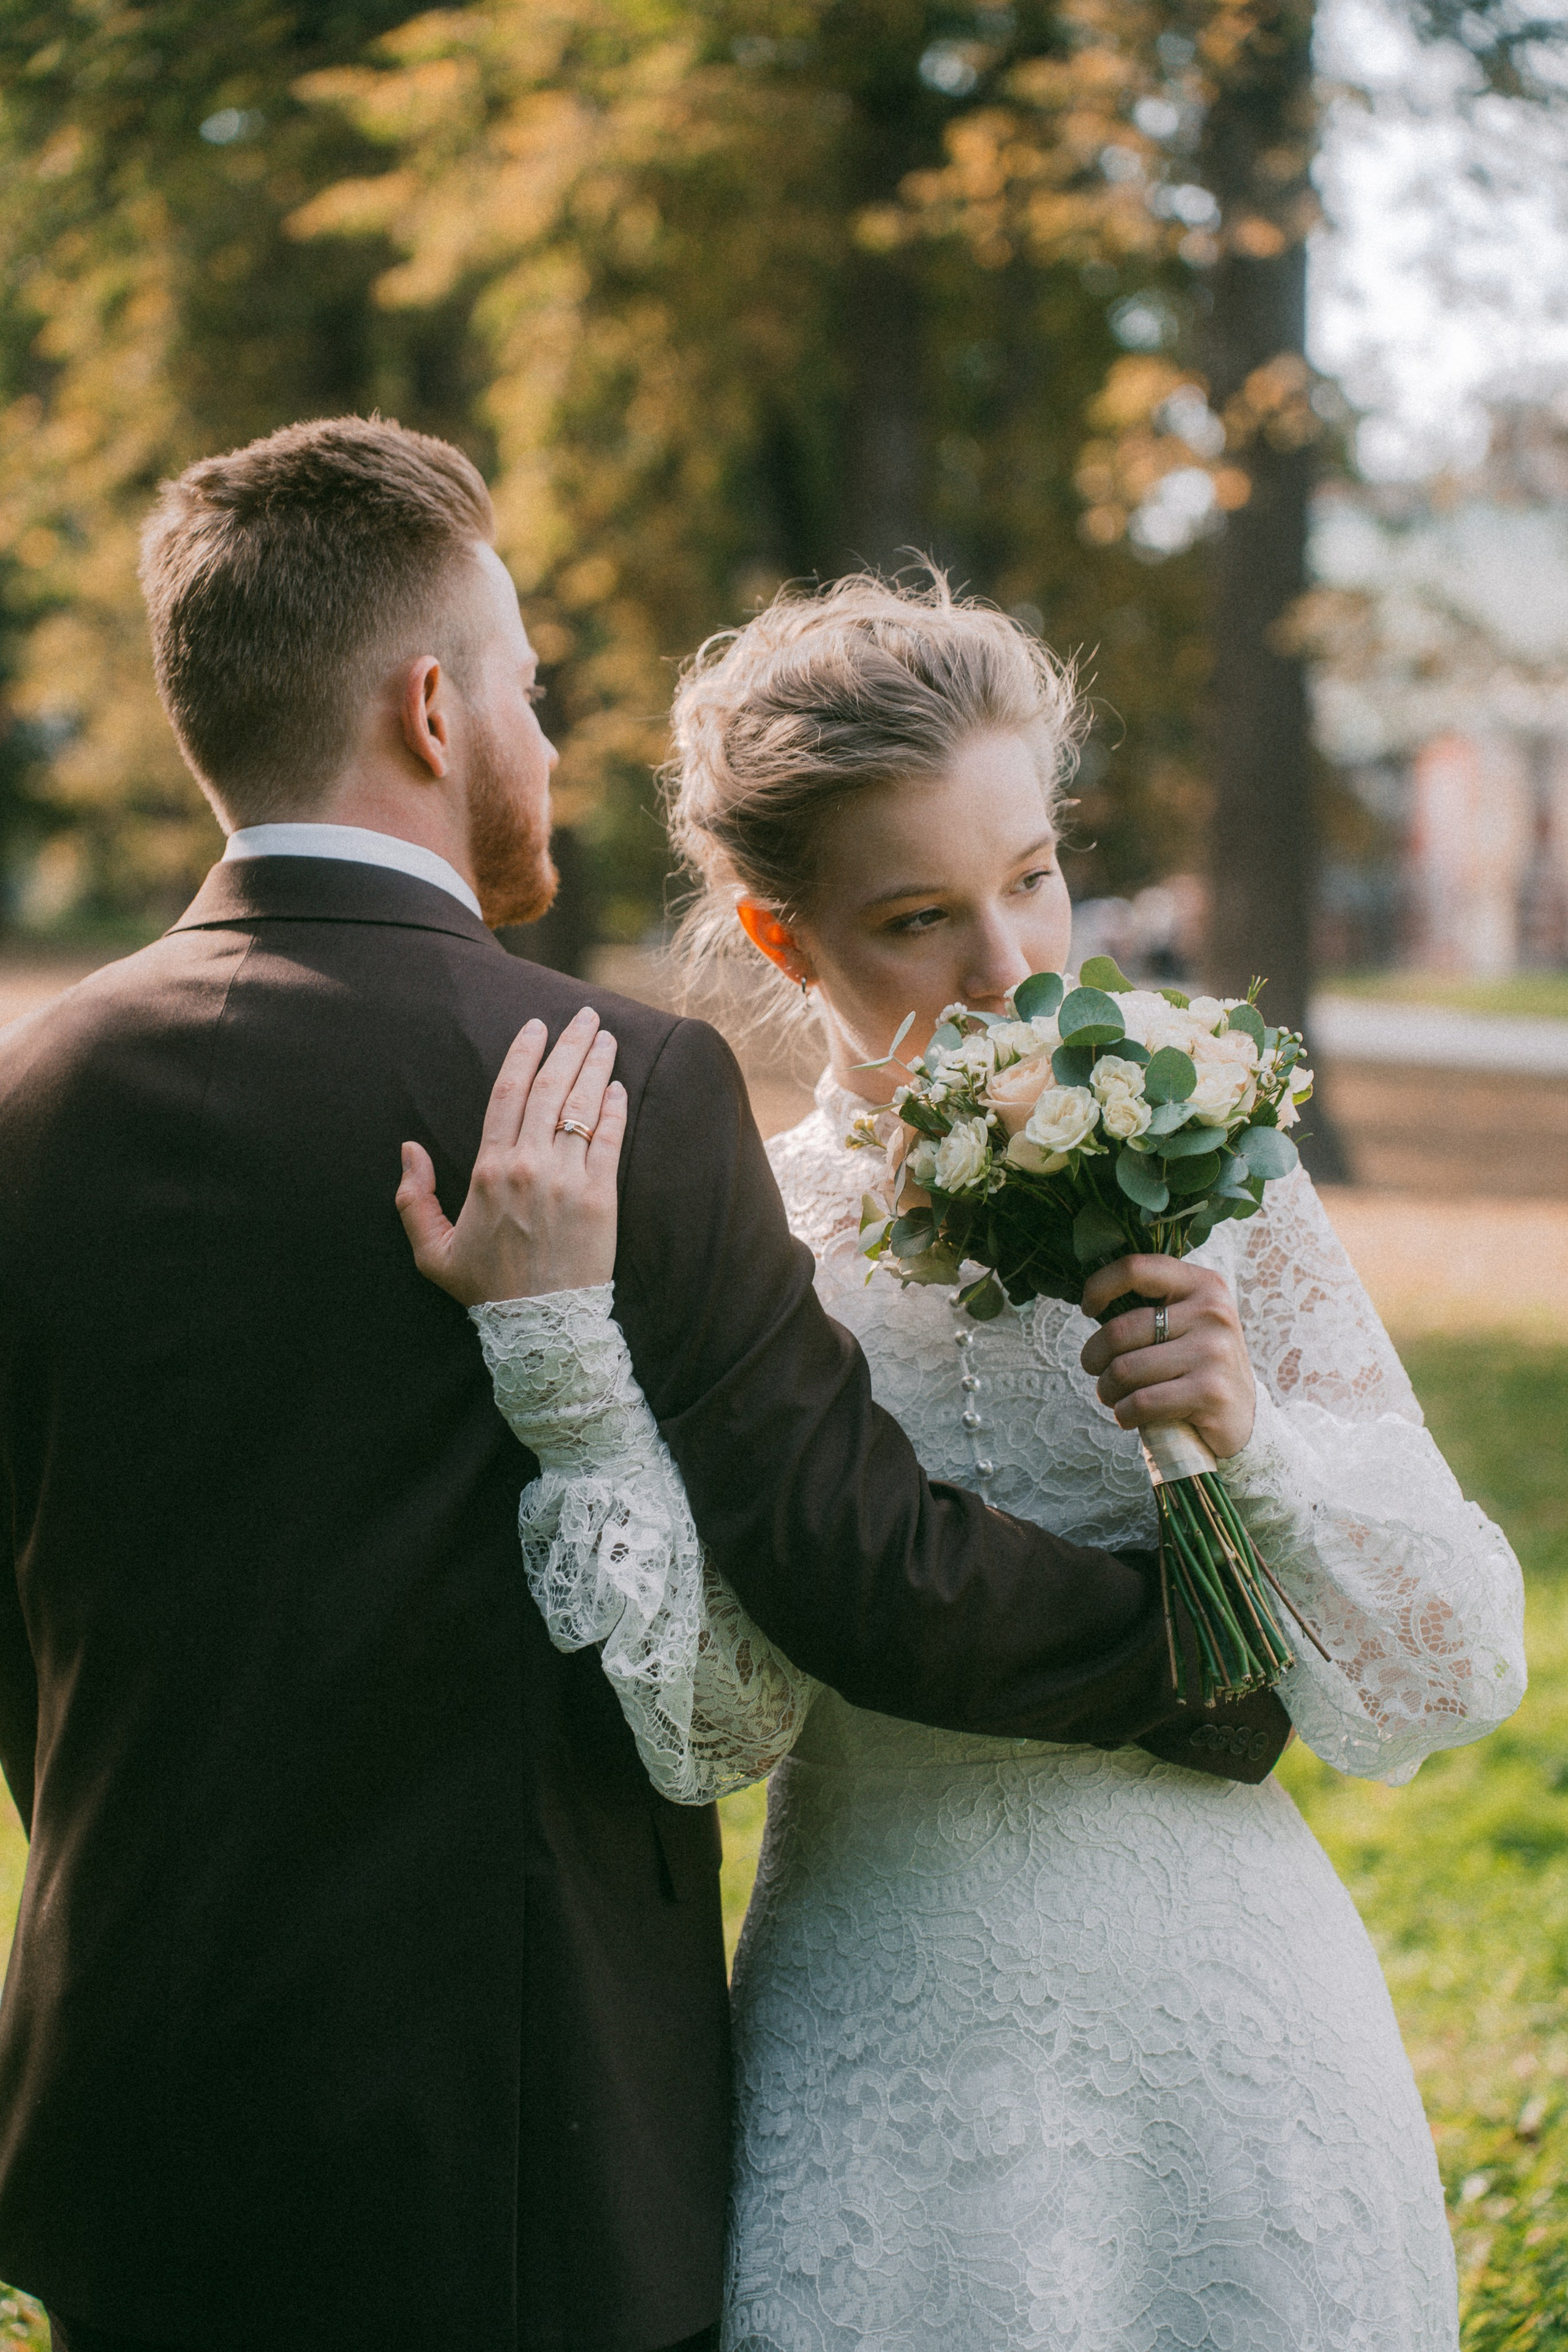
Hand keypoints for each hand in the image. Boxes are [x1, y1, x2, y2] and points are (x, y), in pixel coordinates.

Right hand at [396, 1007, 626, 1303]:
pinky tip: (617, 1086)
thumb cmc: (485, 1289)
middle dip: (569, 1045)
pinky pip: (610, 1140)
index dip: (522, 1054)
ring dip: (596, 1065)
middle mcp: (528, 1166)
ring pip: (582, 1106)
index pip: (506, 1094)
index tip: (536, 1026)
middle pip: (550, 1088)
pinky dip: (614, 1109)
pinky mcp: (601, 1198)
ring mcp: (567, 1180)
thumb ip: (415, 1199)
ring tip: (607, 1037)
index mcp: (488, 1171)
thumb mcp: (432, 1251)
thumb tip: (409, 1149)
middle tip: (585, 1015)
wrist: (540, 1327)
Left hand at [1078, 1254, 1255, 1461]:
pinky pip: (1140, 1402)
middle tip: (1097, 1370)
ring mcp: (1214, 1352)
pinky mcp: (1210, 1393)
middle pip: (1119, 1330)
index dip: (1099, 1286)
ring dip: (1107, 1390)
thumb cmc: (1195, 1366)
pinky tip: (1129, 1416)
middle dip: (1093, 1357)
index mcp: (1203, 1285)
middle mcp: (1212, 1313)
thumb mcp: (1185, 1322)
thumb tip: (1092, 1294)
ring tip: (1114, 1395)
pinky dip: (1123, 1414)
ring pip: (1124, 1369)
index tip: (1089, 1307)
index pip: (1136, 1269)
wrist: (1243, 1418)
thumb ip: (1151, 1303)